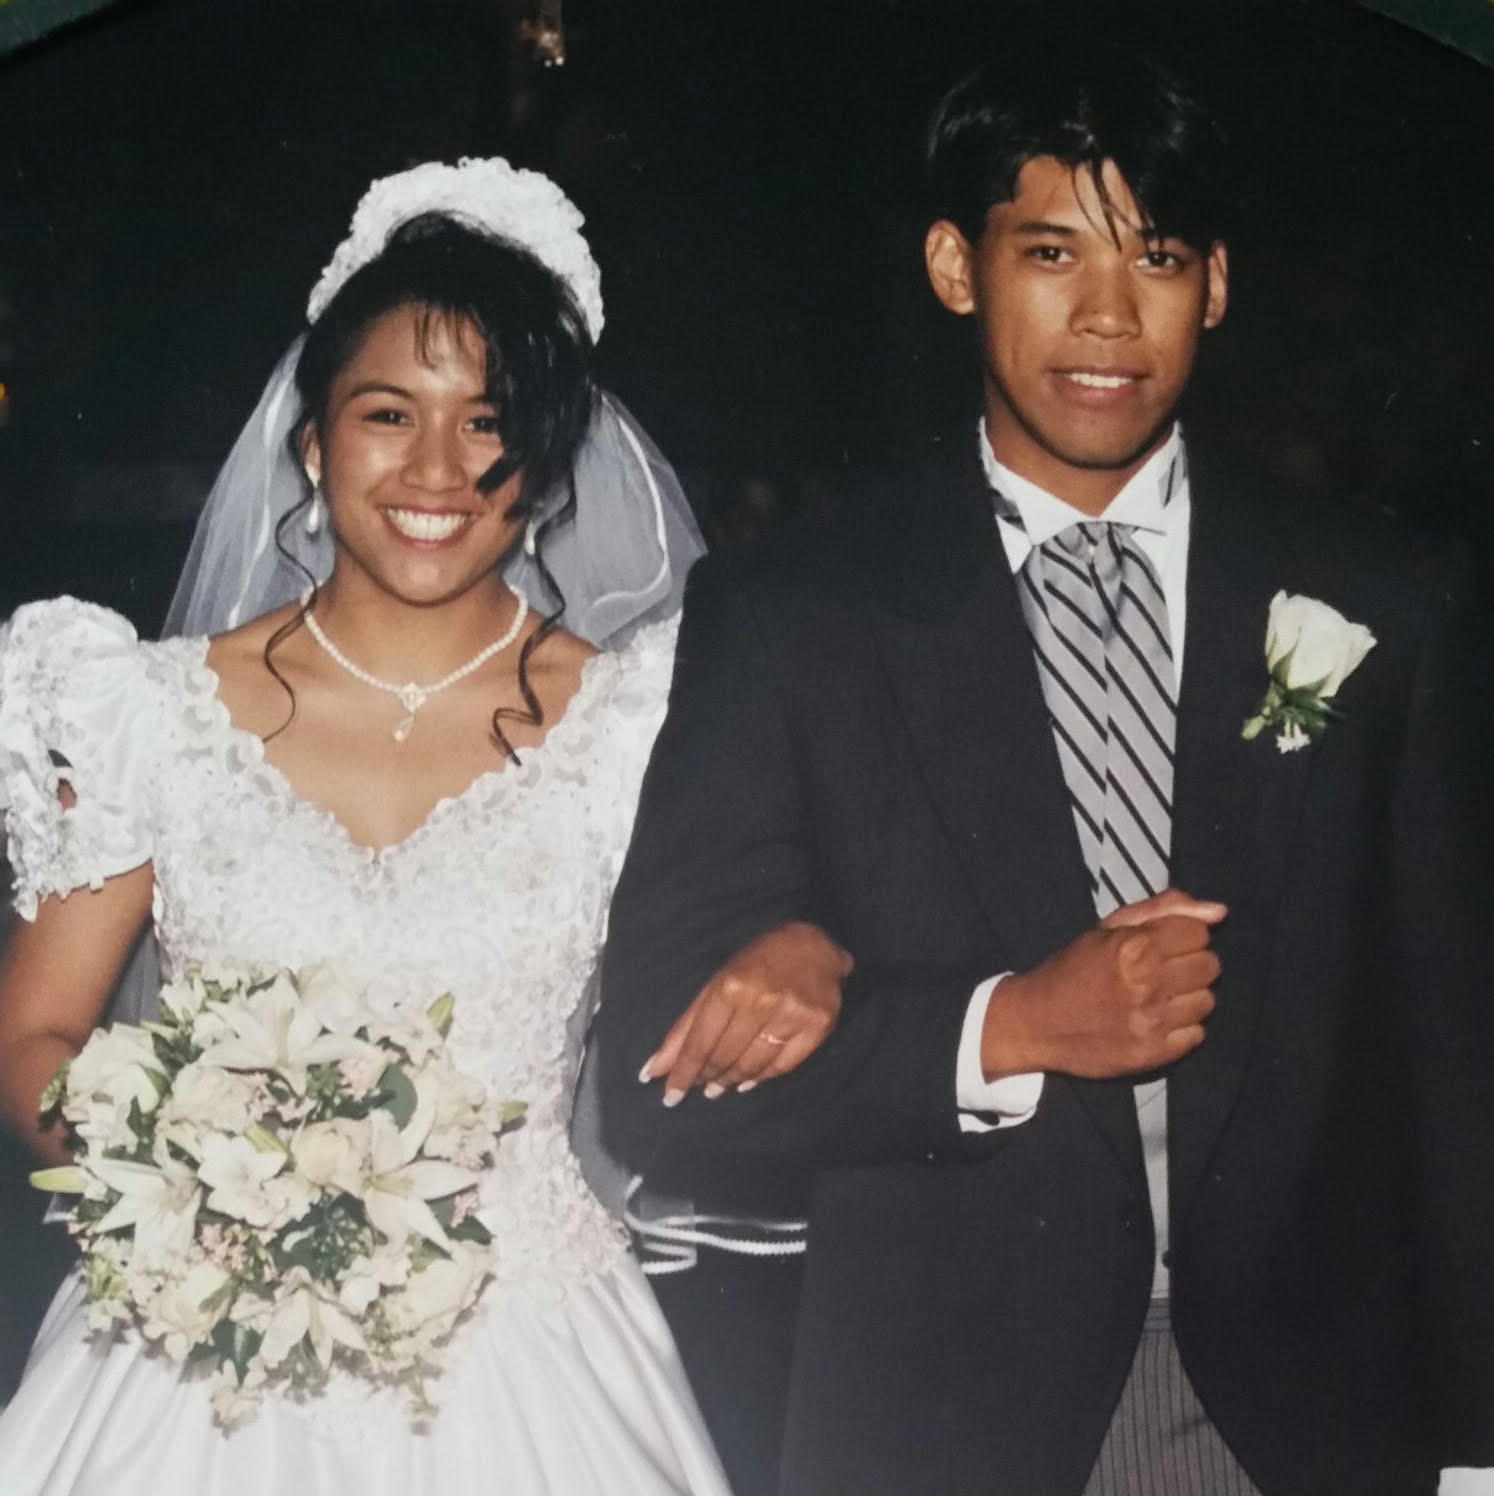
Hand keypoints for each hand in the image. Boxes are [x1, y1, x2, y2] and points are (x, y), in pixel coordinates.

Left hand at [640, 922, 852, 1104]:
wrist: (813, 946)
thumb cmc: (757, 963)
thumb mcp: (716, 983)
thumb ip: (685, 1026)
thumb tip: (654, 1067)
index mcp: (730, 985)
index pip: (700, 1041)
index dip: (683, 1072)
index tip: (670, 1096)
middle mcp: (761, 1001)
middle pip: (725, 1055)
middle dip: (707, 1077)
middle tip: (699, 1088)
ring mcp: (792, 1015)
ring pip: (752, 1065)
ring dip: (731, 1080)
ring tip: (719, 1086)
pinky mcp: (817, 1026)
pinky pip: (782, 1066)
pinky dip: (761, 1078)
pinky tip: (749, 1081)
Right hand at [981, 889, 1225, 1080]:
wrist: (1035, 1022)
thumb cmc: (1073, 969)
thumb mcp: (1108, 929)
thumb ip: (1163, 910)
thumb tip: (1220, 911)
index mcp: (1133, 947)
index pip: (1199, 933)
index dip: (1184, 935)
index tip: (1164, 944)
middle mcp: (1146, 983)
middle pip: (1209, 966)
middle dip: (1191, 964)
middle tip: (1163, 971)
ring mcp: (1151, 1021)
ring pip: (1208, 1001)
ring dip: (1187, 997)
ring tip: (1159, 997)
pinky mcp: (1152, 1053)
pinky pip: (1197, 1035)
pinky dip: (1181, 1027)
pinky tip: (1156, 1020)